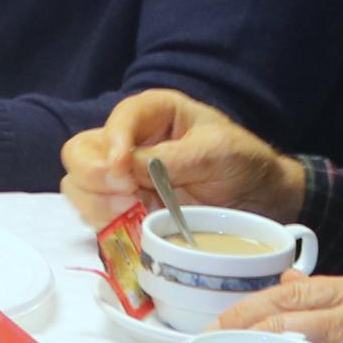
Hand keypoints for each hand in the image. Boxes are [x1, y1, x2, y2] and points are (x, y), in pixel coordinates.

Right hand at [60, 89, 302, 228]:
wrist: (263, 203)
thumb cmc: (244, 164)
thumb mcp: (218, 152)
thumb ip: (173, 158)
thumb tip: (127, 168)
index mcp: (153, 114)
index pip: (118, 119)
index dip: (114, 142)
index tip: (123, 169)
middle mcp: (129, 143)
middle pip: (80, 152)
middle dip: (95, 176)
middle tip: (126, 194)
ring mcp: (122, 180)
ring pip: (79, 188)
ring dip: (98, 204)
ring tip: (132, 213)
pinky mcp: (124, 211)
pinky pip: (95, 218)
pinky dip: (106, 226)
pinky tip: (132, 228)